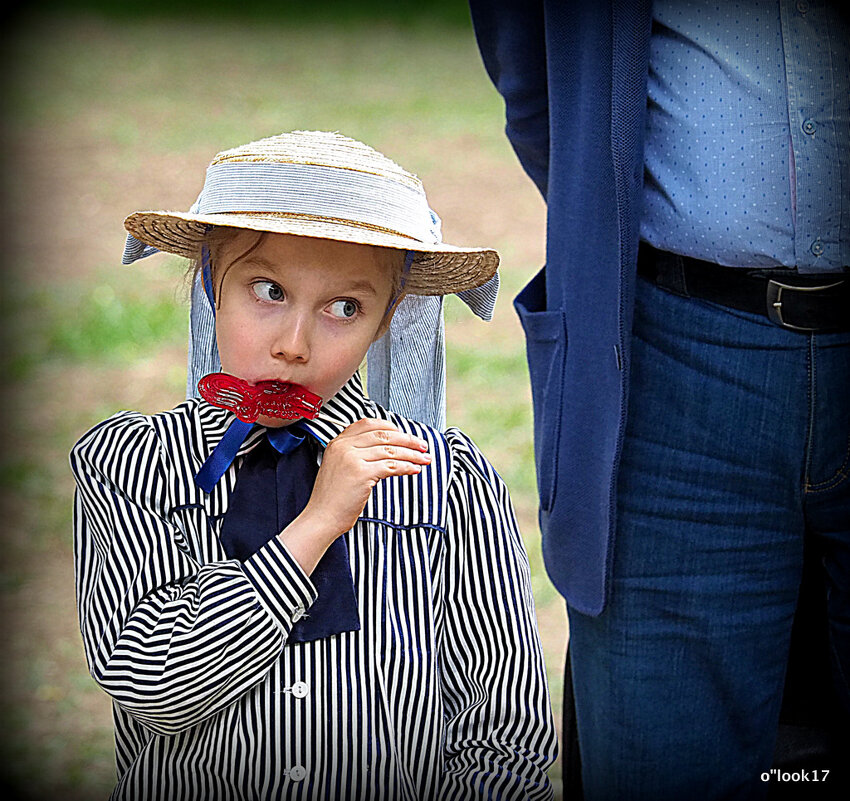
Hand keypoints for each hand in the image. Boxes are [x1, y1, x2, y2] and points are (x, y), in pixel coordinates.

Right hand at [279, 418, 430, 573]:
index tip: (403, 433)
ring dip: (412, 454)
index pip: (368, 424)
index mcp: (338, 443)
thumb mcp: (338, 467)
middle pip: (384, 436)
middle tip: (422, 445)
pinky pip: (392, 466)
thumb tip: (385, 450)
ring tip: (424, 458)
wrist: (321, 517)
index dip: (389, 427)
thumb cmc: (331, 498)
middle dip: (407, 439)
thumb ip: (355, 454)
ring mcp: (352, 459)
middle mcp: (344, 447)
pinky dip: (407, 467)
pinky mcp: (362, 474)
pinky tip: (414, 470)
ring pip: (390, 450)